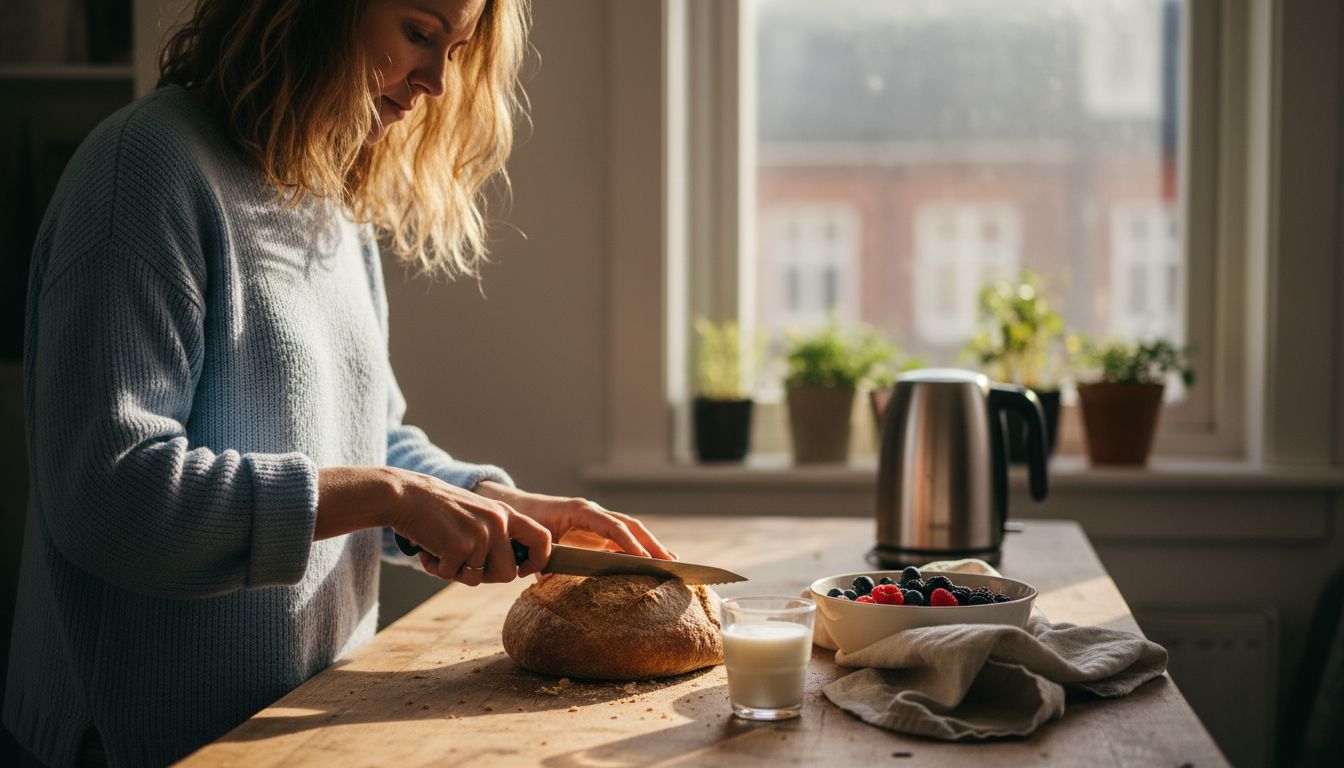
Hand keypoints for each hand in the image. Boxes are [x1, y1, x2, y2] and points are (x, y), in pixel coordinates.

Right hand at [316, 467, 551, 585]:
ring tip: (442, 550)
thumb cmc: (439, 510)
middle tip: (462, 562)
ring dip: (457, 572)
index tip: (523, 570)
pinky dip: (437, 569)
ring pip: (479, 579)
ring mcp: (480, 535)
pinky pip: (453, 576)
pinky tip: (429, 549)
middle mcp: (498, 523)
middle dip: (486, 576)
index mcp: (505, 513)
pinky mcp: (459, 547)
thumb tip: (512, 571)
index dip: (537, 560)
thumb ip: (496, 535)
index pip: (542, 539)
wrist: (405, 495)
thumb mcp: (477, 514)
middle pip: (509, 574)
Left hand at [473, 482, 675, 560]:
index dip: (629, 543)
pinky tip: (652, 560)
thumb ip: (543, 560)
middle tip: (671, 561)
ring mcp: (596, 518)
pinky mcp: (596, 528)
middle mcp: (592, 512)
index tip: (644, 559)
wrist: (516, 508)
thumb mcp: (533, 542)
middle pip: (629, 525)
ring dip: (650, 544)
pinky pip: (621, 536)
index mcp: (579, 511)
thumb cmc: (524, 524)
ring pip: (630, 528)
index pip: (612, 526)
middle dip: (651, 543)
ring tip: (672, 561)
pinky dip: (638, 546)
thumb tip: (549, 584)